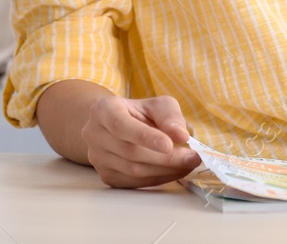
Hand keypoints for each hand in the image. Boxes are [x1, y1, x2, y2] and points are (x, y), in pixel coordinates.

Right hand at [80, 94, 201, 188]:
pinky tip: (174, 171)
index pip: (121, 125)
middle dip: (165, 157)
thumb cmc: (139, 113)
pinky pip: (134, 182)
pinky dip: (158, 178)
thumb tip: (182, 135)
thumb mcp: (156, 105)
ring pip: (133, 170)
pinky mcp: (106, 176)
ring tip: (188, 163)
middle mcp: (93, 134)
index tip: (169, 145)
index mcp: (102, 110)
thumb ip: (170, 116)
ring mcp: (97, 158)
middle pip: (130, 151)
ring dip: (165, 170)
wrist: (117, 126)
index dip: (145, 137)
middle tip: (192, 157)